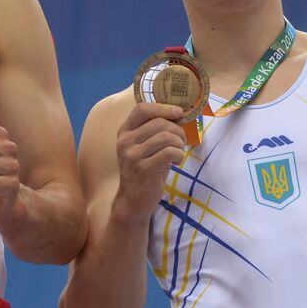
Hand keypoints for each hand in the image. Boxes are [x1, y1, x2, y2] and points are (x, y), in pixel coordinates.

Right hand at [114, 103, 187, 222]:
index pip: (142, 109)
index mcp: (124, 131)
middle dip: (178, 130)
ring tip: (179, 152)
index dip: (163, 107)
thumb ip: (155, 131)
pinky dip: (179, 155)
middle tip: (182, 141)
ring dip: (180, 143)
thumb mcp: (144, 146)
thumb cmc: (144, 169)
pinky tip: (177, 161)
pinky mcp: (143, 169)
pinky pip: (169, 152)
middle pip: (159, 123)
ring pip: (167, 137)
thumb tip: (179, 114)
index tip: (179, 112)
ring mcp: (132, 155)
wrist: (133, 200)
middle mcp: (125, 141)